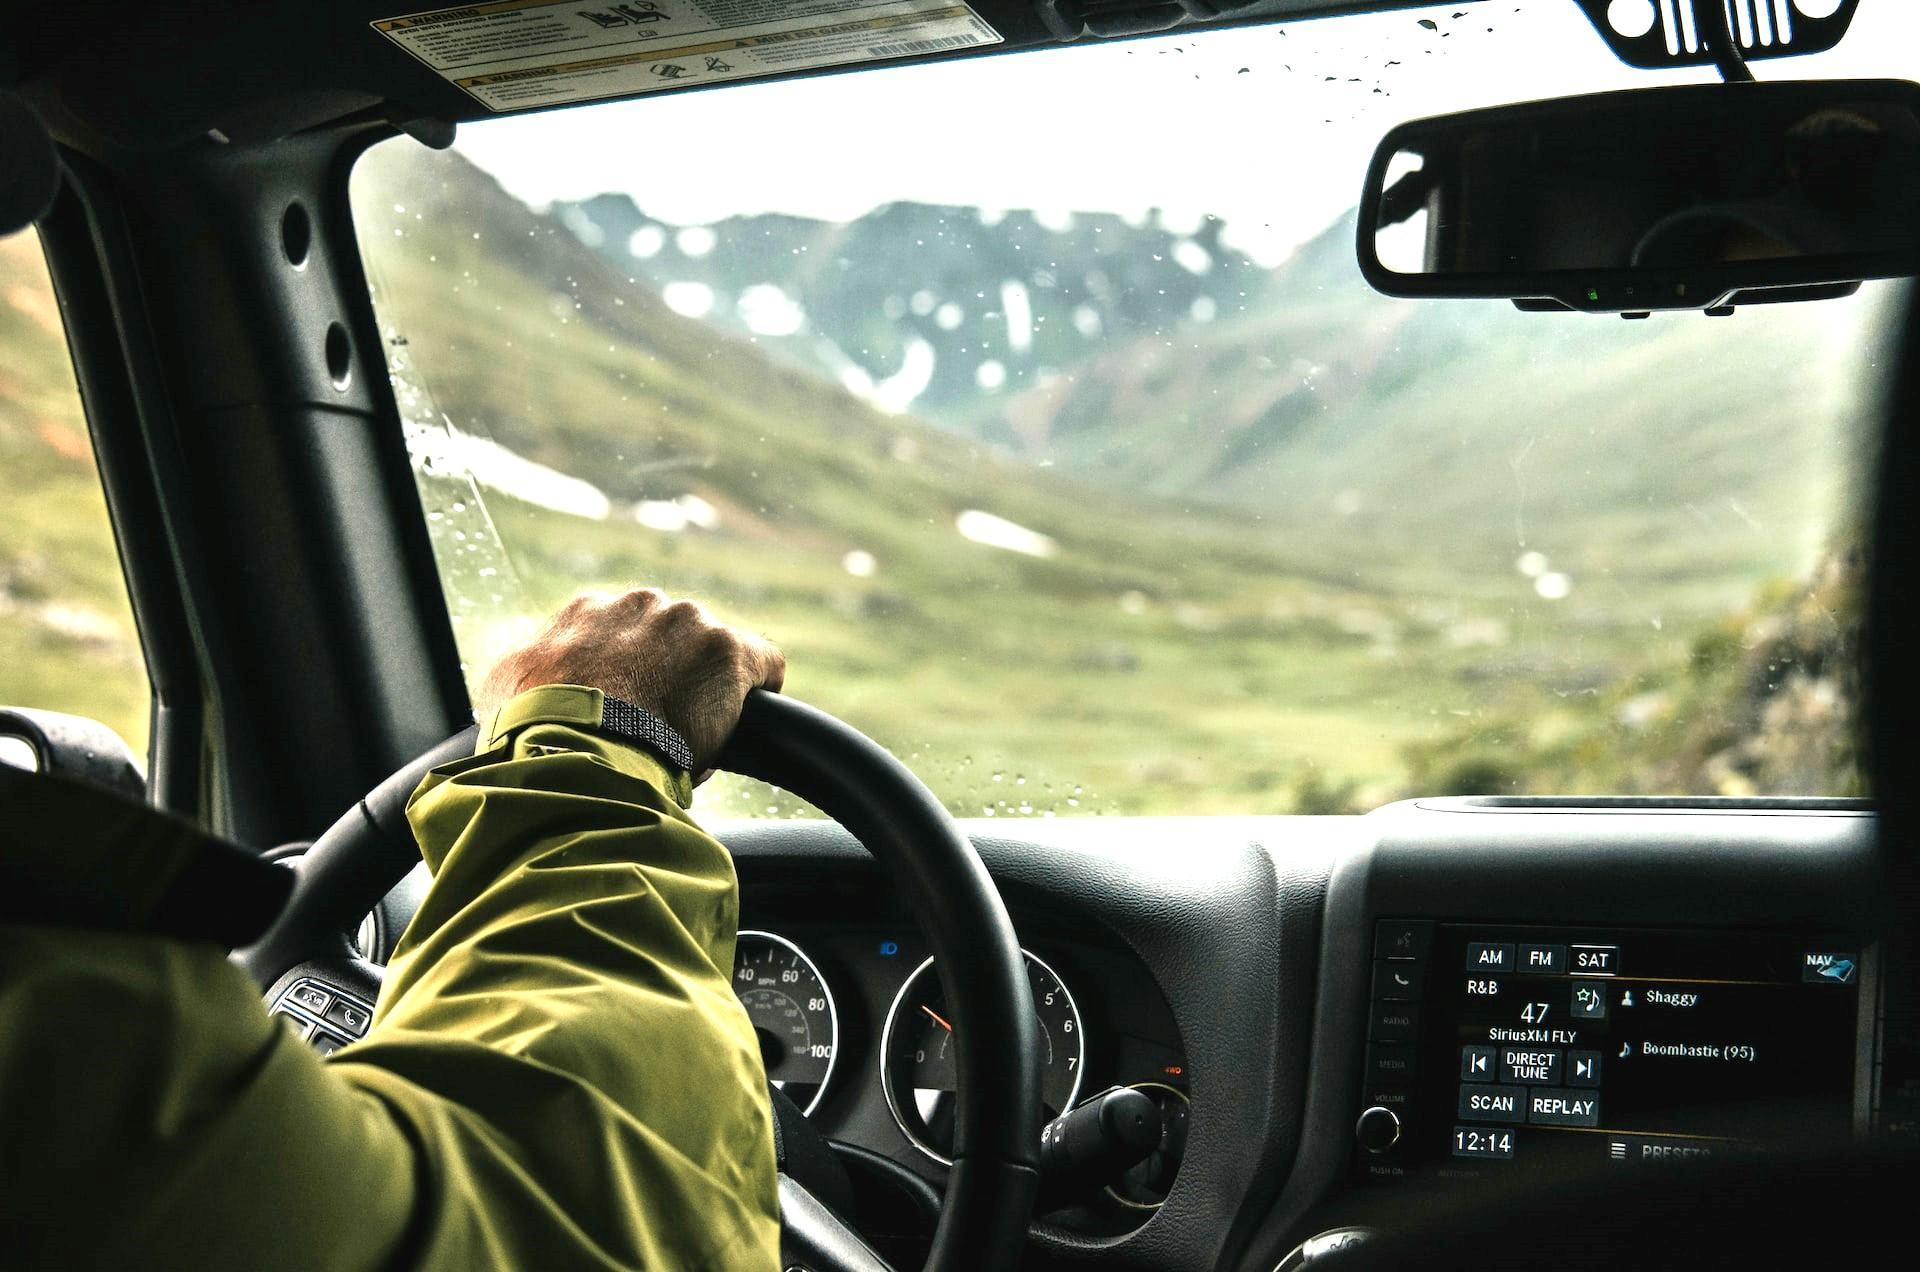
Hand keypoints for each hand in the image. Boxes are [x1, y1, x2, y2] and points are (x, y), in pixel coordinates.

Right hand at [475, 589, 784, 771]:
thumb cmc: (533, 729)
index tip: (630, 710)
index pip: (624, 637)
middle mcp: (640, 604)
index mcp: (588, 611)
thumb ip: (527, 668)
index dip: (632, 678)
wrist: (573, 749)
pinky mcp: (730, 651)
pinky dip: (758, 693)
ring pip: (713, 656)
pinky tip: (745, 724)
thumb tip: (527, 677)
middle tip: (659, 729)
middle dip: (671, 679)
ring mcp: (688, 623)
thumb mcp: (505, 687)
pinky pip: (763, 666)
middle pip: (673, 641)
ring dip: (708, 691)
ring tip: (690, 737)